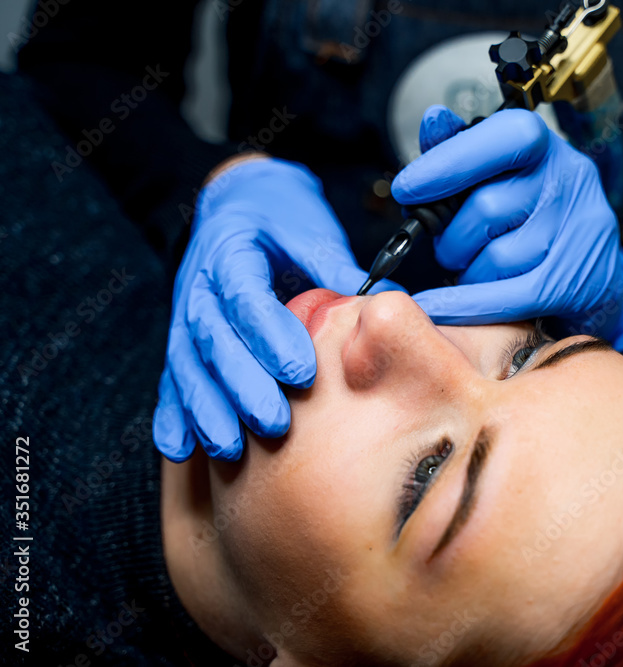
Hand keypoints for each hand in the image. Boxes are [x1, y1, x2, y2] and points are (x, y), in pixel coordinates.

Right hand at [154, 156, 399, 460]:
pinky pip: (170, 379)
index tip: (302, 373)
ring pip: (187, 366)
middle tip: (273, 424)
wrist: (242, 203)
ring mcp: (184, 314)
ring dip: (206, 410)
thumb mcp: (310, 231)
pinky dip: (173, 415)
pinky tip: (180, 449)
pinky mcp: (181, 339)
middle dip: (241, 386)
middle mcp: (199, 284)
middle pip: (212, 340)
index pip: (247, 298)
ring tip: (230, 450)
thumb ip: (337, 269)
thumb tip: (390, 303)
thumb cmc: (282, 219)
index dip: (270, 337)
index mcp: (231, 250)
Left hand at [392, 105, 622, 350]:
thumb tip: (433, 120)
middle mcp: (568, 181)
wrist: (595, 276)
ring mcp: (577, 231)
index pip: (497, 141)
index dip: (446, 164)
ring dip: (468, 273)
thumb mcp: (500, 174)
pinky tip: (437, 306)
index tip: (406, 189)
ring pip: (495, 258)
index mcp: (545, 147)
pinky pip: (506, 296)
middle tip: (447, 248)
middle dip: (451, 237)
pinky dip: (464, 305)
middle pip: (486, 208)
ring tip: (474, 271)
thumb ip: (461, 148)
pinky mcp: (574, 281)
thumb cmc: (534, 219)